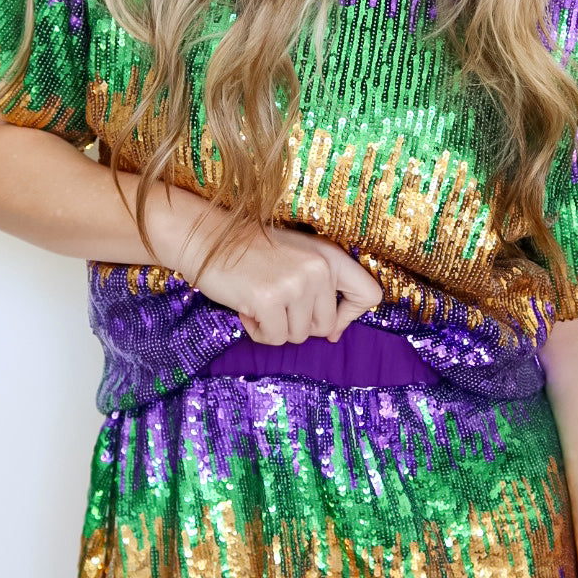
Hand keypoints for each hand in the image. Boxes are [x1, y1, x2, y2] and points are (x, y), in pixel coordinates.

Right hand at [178, 221, 382, 345]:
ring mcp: (295, 284)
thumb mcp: (297, 259)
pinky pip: (274, 338)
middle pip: (324, 326)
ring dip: (275, 327)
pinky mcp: (269, 300)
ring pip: (297, 336)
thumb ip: (321, 289)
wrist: (208, 239)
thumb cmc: (252, 253)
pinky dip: (258, 331)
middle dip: (297, 324)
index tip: (329, 322)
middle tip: (275, 303)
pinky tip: (247, 308)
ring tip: (258, 300)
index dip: (349, 315)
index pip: (369, 294)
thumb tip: (334, 334)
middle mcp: (318, 268)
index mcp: (330, 256)